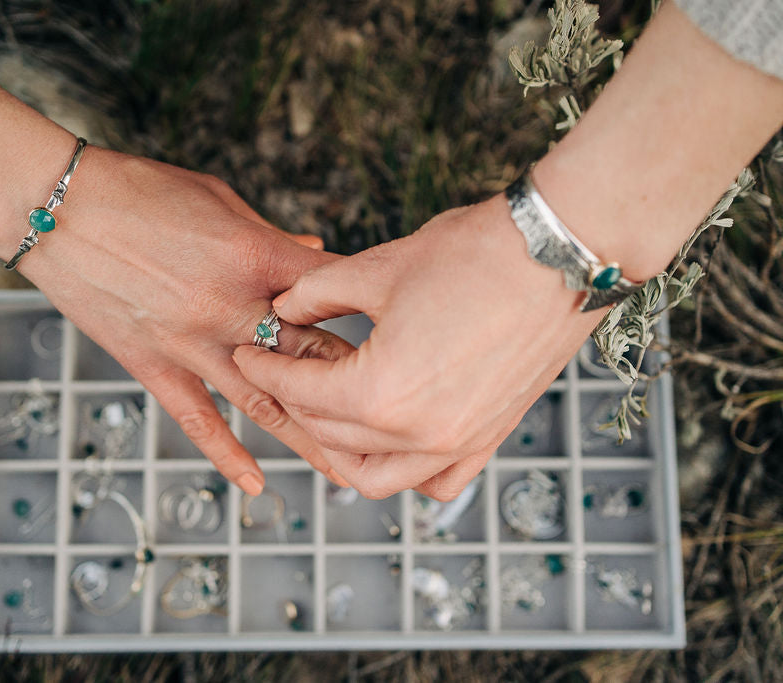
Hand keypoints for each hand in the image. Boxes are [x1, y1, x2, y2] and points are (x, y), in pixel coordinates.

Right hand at [0, 40, 354, 495]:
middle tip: (397, 425)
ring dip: (310, 441)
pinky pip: (196, 419)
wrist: (57, 207)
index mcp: (256, 257)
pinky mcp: (152, 364)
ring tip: (351, 473)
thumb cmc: (139, 190)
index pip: (331, 294)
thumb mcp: (218, 200)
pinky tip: (255, 484)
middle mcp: (231, 307)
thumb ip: (270, 238)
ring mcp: (191, 342)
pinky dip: (227, 453)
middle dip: (356, 392)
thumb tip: (313, 254)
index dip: (369, 315)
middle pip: (310, 359)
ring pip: (264, 402)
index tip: (401, 337)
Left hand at [233, 194, 605, 499]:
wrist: (560, 256)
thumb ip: (315, 295)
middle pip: (329, 434)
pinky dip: (402, 470)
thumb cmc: (472, 256)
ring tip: (328, 405)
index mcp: (380, 394)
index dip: (265, 368)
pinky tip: (389, 438)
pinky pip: (434, 482)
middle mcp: (417, 436)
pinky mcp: (488, 438)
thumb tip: (284, 309)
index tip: (249, 352)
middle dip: (295, 399)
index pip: (300, 392)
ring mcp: (457, 444)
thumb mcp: (375, 269)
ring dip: (341, 447)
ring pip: (375, 477)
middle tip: (286, 365)